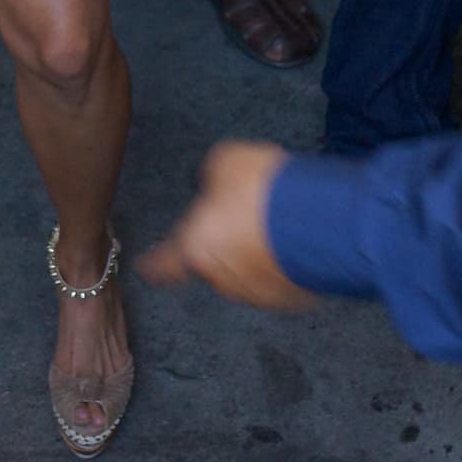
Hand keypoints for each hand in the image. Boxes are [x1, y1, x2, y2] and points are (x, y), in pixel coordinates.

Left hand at [140, 141, 316, 311]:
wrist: (316, 216)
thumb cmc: (264, 189)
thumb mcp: (224, 162)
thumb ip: (211, 178)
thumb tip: (214, 183)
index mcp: (196, 247)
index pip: (166, 263)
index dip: (156, 265)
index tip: (146, 270)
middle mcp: (222, 278)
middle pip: (215, 262)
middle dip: (226, 243)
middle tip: (246, 216)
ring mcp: (258, 293)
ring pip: (249, 272)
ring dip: (257, 253)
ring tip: (276, 222)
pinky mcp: (292, 299)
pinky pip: (281, 279)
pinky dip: (284, 263)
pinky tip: (295, 238)